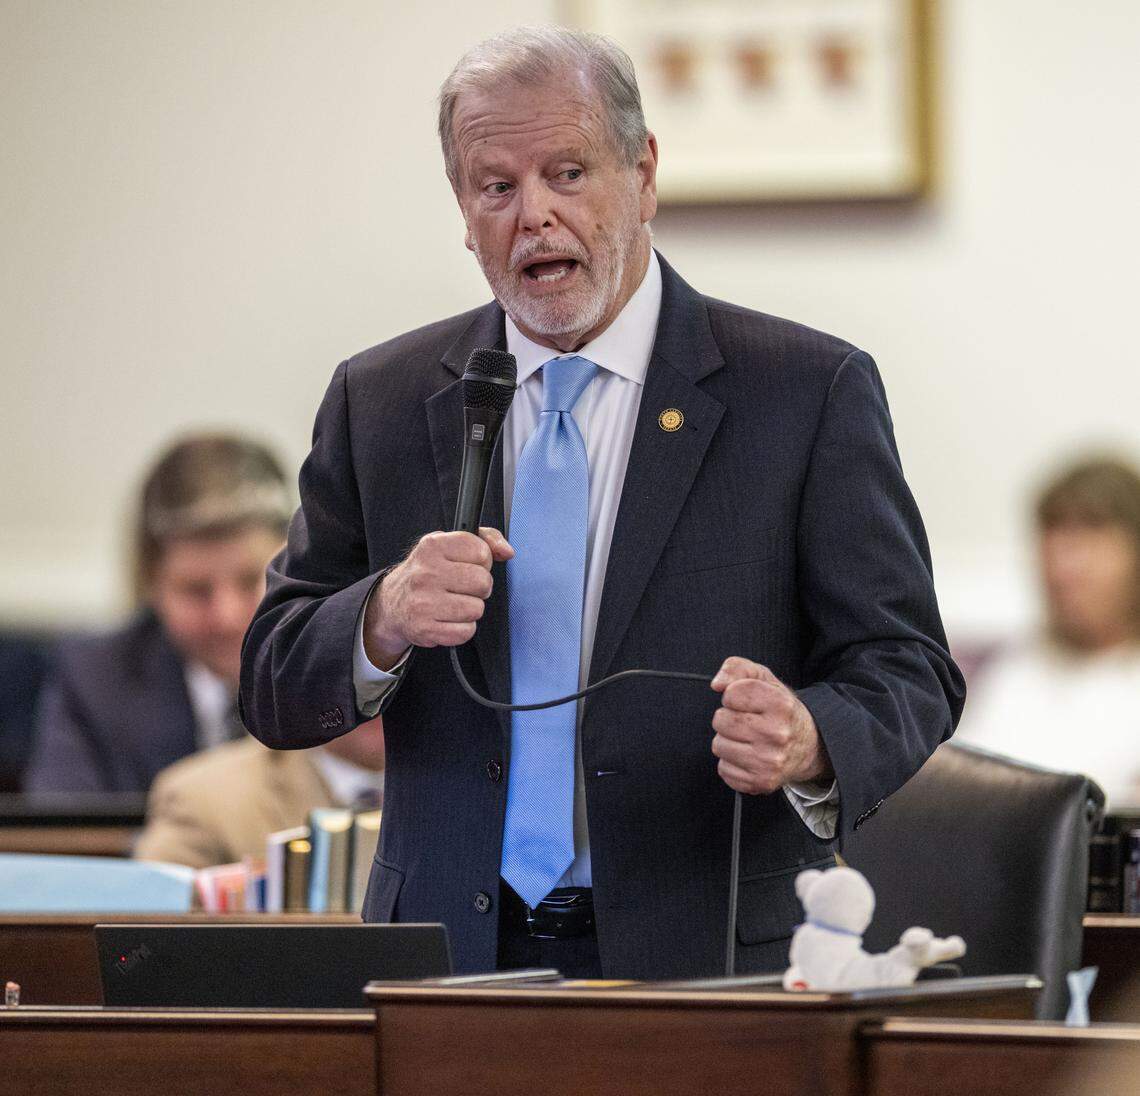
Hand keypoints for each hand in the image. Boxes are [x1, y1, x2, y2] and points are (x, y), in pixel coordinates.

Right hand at [363, 528, 512, 668]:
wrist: (393, 603)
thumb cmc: (428, 572)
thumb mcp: (449, 545)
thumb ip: (485, 539)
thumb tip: (507, 552)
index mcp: (433, 546)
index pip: (481, 551)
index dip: (482, 561)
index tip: (470, 564)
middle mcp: (426, 573)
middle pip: (482, 582)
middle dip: (479, 587)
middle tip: (463, 588)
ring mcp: (424, 602)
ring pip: (477, 609)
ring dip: (471, 609)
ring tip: (454, 603)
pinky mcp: (425, 628)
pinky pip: (466, 632)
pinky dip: (462, 628)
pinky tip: (448, 619)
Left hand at [710, 656, 831, 794]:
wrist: (808, 747)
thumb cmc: (779, 709)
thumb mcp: (763, 679)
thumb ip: (736, 668)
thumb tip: (717, 684)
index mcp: (780, 705)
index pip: (731, 693)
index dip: (732, 695)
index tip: (745, 701)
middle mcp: (777, 734)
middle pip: (721, 720)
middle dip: (728, 718)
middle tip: (746, 721)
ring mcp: (769, 761)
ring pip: (719, 745)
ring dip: (727, 741)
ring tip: (747, 739)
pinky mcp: (761, 782)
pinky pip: (723, 769)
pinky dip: (731, 762)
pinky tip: (749, 756)